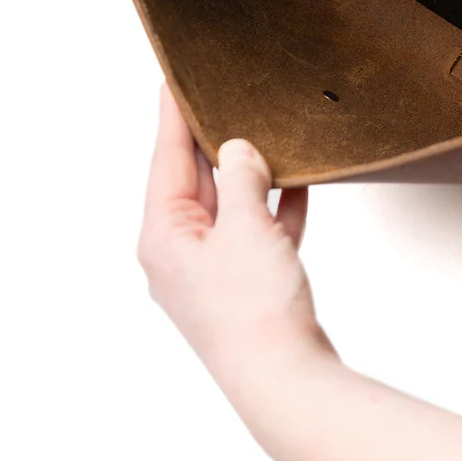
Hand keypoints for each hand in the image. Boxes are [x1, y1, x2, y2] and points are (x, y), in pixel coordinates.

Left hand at [137, 86, 336, 416]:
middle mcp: (180, 252)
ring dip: (251, 176)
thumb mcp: (246, 228)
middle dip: (216, 142)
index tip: (172, 79)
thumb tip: (238, 150)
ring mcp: (212, 270)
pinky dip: (272, 209)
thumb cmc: (254, 311)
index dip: (172, 115)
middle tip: (227, 97)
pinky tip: (297, 184)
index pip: (166, 159)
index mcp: (164, 235)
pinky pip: (255, 232)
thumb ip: (242, 180)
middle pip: (196, 181)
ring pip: (229, 206)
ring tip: (268, 136)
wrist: (284, 381)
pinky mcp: (243, 284)